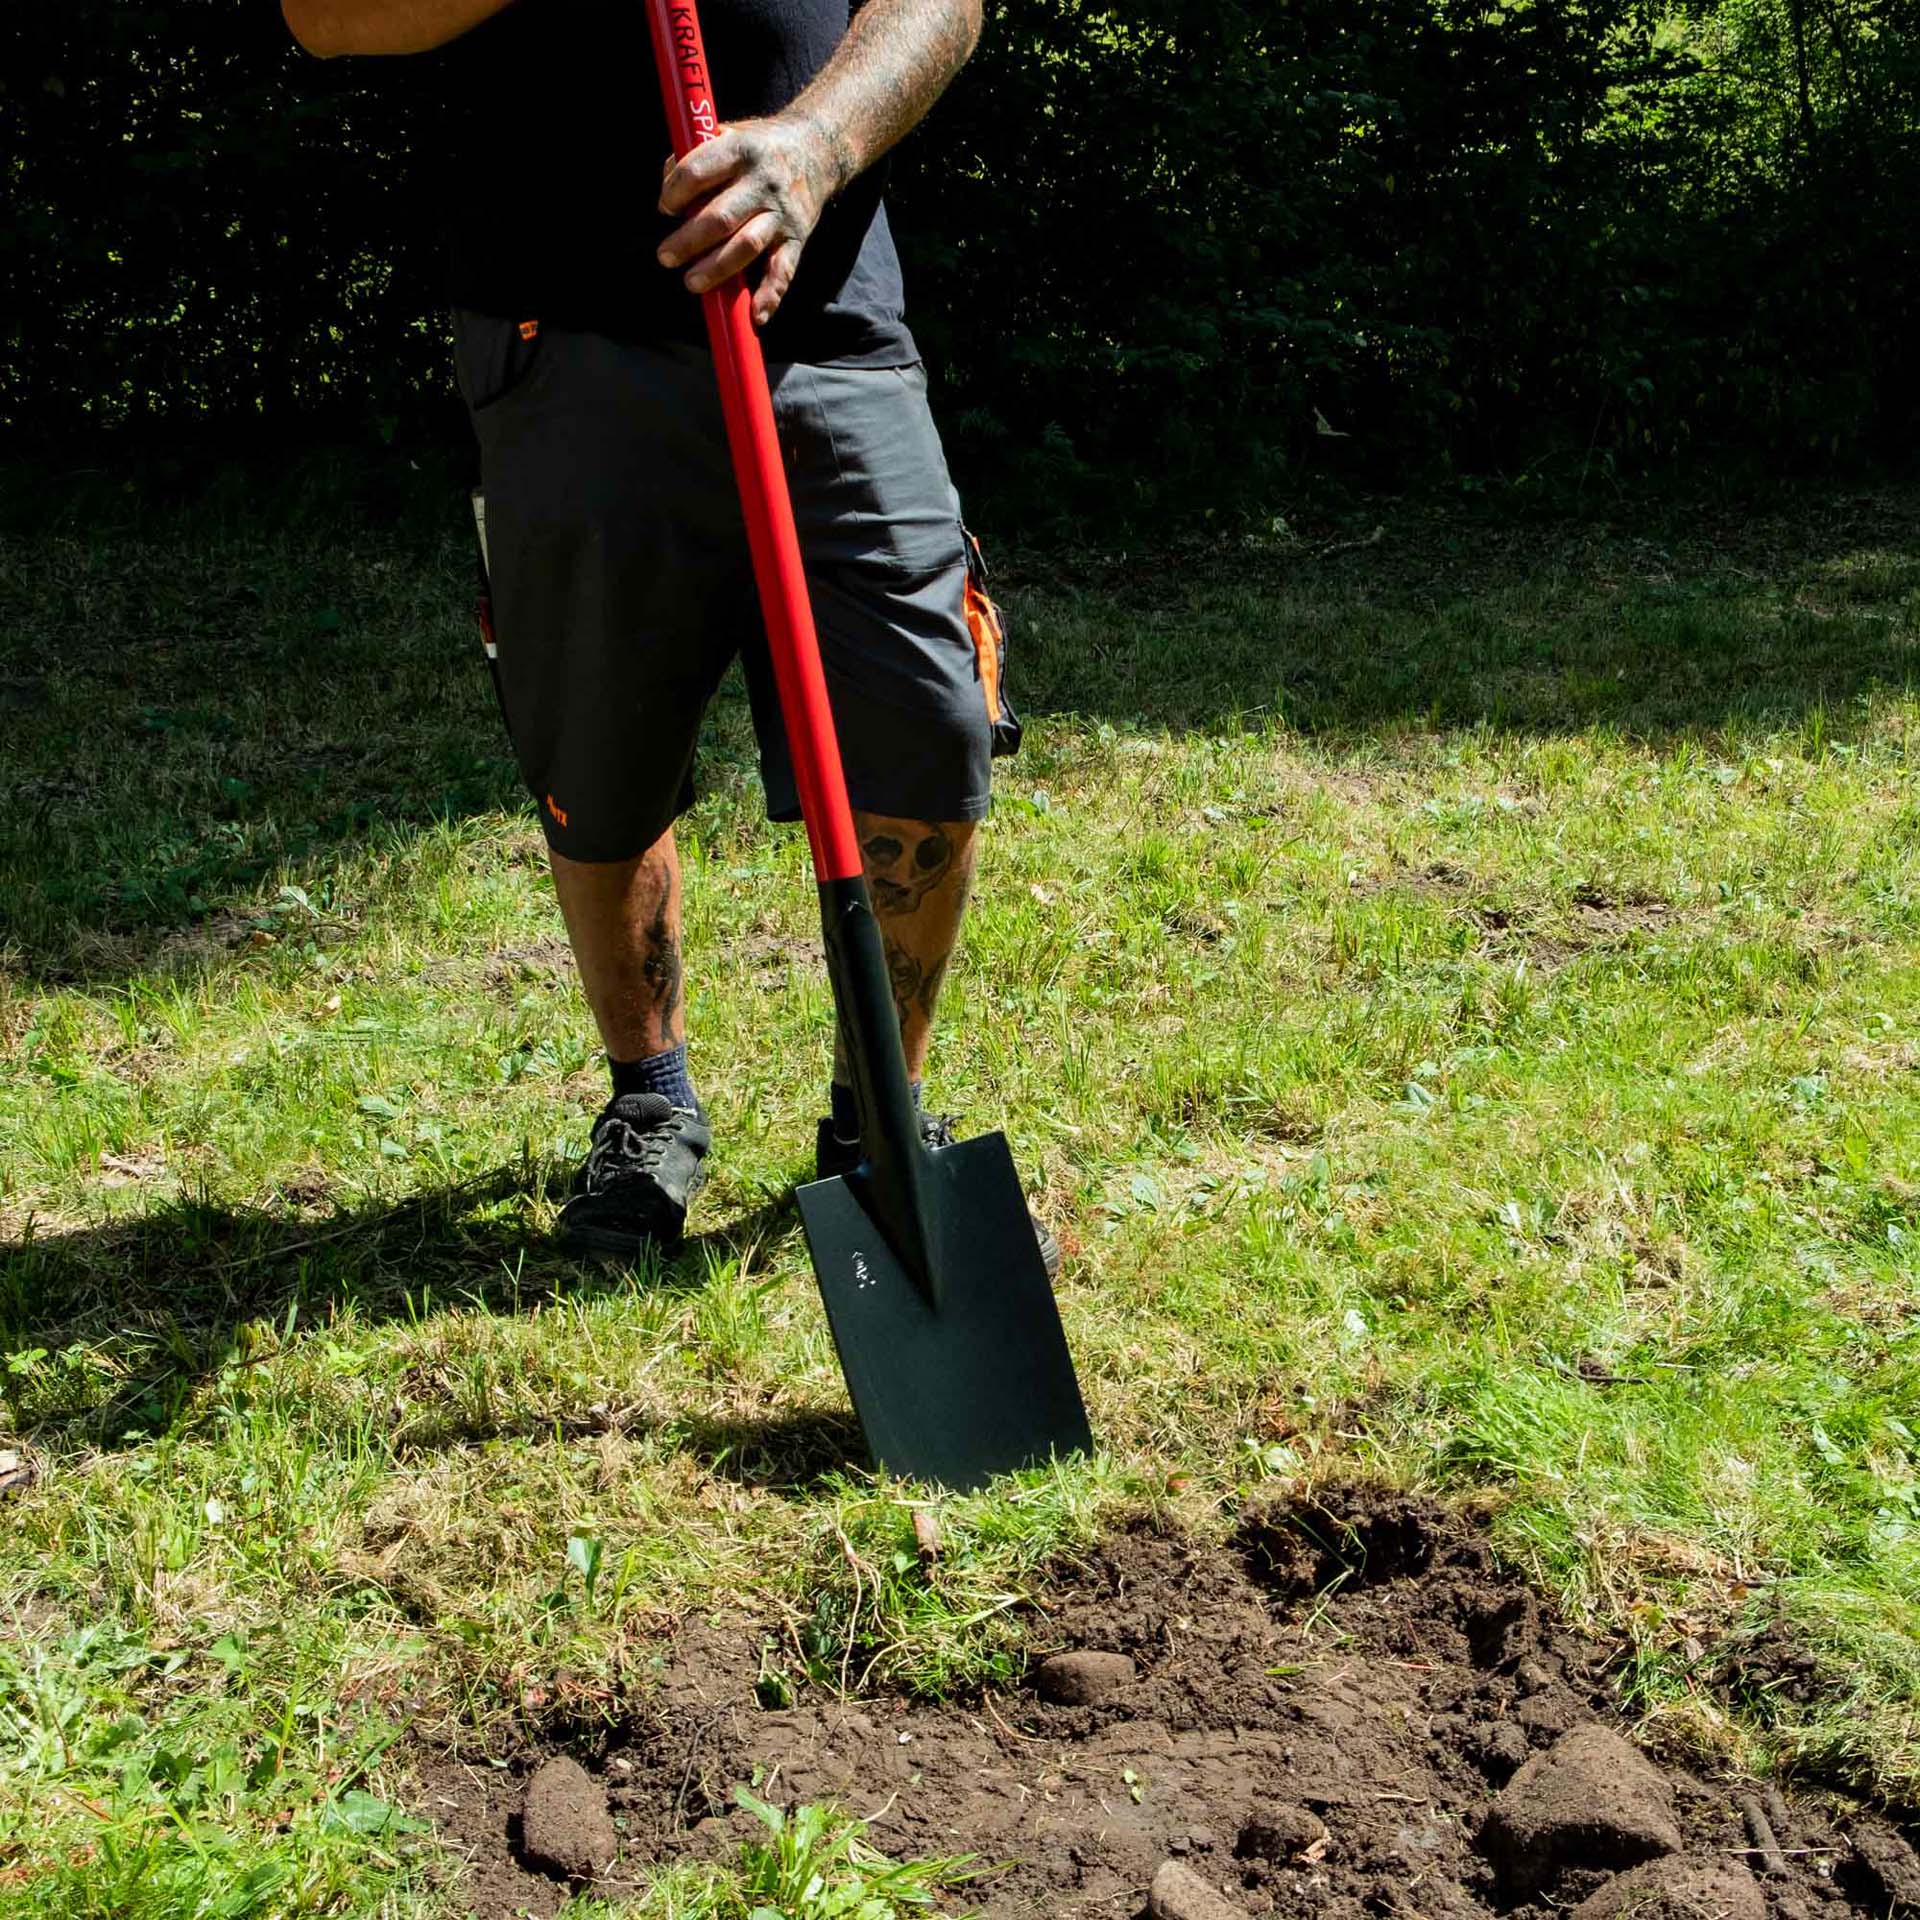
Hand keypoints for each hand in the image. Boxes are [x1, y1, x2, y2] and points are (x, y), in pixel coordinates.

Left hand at [657, 112, 851, 326]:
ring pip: (747, 245)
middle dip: (688, 241)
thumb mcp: (728, 134)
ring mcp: (781, 212)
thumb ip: (694, 156)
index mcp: (740, 149)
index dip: (675, 192)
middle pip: (721, 217)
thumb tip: (667, 189)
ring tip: (691, 283)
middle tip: (665, 257)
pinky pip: (784, 270)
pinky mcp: (796, 237)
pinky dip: (771, 295)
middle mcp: (762, 181)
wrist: (816, 150)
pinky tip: (756, 315)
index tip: (665, 209)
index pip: (699, 171)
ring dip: (717, 268)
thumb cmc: (758, 147)